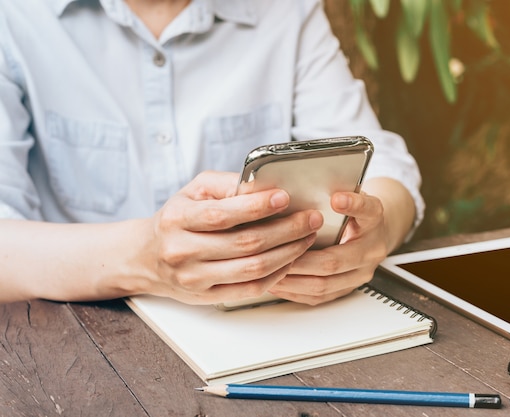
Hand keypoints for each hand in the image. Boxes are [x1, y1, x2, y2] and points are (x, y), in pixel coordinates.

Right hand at [142, 171, 323, 304]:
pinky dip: (276, 274)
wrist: (147, 257)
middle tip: (310, 218)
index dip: (257, 207)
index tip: (285, 197)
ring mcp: (194, 278)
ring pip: (252, 269)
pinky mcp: (206, 296)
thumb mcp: (194, 191)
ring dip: (288, 253)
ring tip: (306, 237)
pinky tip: (290, 259)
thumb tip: (262, 186)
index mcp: (177, 219)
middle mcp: (182, 251)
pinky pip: (250, 289)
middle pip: (245, 244)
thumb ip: (226, 184)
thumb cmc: (177, 218)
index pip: (222, 215)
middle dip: (286, 230)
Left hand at [267, 178, 415, 304]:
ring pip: (324, 283)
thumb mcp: (349, 192)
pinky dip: (294, 291)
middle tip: (276, 252)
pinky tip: (276, 281)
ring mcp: (360, 273)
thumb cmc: (354, 211)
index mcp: (373, 219)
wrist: (376, 231)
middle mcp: (371, 249)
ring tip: (269, 269)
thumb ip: (329, 190)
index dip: (352, 206)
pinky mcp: (348, 288)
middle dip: (301, 258)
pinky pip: (319, 297)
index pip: (367, 210)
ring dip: (293, 278)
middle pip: (335, 259)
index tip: (336, 199)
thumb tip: (292, 185)